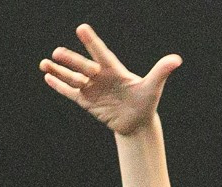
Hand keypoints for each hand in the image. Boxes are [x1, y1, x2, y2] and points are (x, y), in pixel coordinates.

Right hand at [39, 23, 180, 134]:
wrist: (138, 122)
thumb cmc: (146, 102)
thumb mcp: (153, 87)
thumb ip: (161, 71)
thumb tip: (177, 59)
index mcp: (114, 70)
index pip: (101, 53)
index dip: (92, 42)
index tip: (81, 29)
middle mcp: (100, 76)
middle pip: (84, 67)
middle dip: (71, 61)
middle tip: (57, 53)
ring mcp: (92, 88)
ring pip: (73, 78)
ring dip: (58, 71)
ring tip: (43, 64)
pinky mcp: (87, 101)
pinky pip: (71, 92)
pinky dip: (60, 86)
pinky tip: (47, 78)